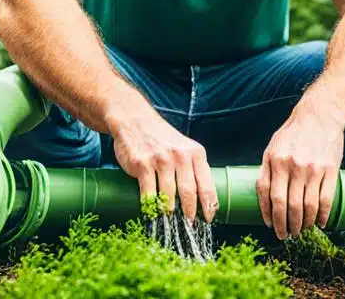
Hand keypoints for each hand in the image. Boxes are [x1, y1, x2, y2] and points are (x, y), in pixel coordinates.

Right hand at [111, 109, 217, 223]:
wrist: (135, 119)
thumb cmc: (162, 139)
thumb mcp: (184, 147)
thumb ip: (193, 168)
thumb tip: (202, 200)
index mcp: (195, 153)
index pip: (207, 185)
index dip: (209, 206)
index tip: (208, 219)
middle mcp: (180, 155)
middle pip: (189, 192)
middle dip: (190, 214)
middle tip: (189, 226)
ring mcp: (160, 159)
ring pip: (168, 195)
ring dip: (169, 213)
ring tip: (169, 222)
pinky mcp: (142, 164)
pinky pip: (148, 193)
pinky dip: (150, 207)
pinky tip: (152, 214)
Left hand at [256, 96, 344, 239]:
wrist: (320, 115)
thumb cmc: (293, 132)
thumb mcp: (273, 147)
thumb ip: (267, 170)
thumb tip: (264, 200)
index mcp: (275, 160)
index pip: (269, 196)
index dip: (269, 216)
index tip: (271, 226)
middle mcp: (293, 165)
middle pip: (288, 206)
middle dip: (286, 225)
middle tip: (287, 234)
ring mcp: (313, 168)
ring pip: (307, 207)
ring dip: (304, 224)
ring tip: (302, 230)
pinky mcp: (330, 169)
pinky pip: (326, 200)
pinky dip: (323, 216)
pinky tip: (320, 223)